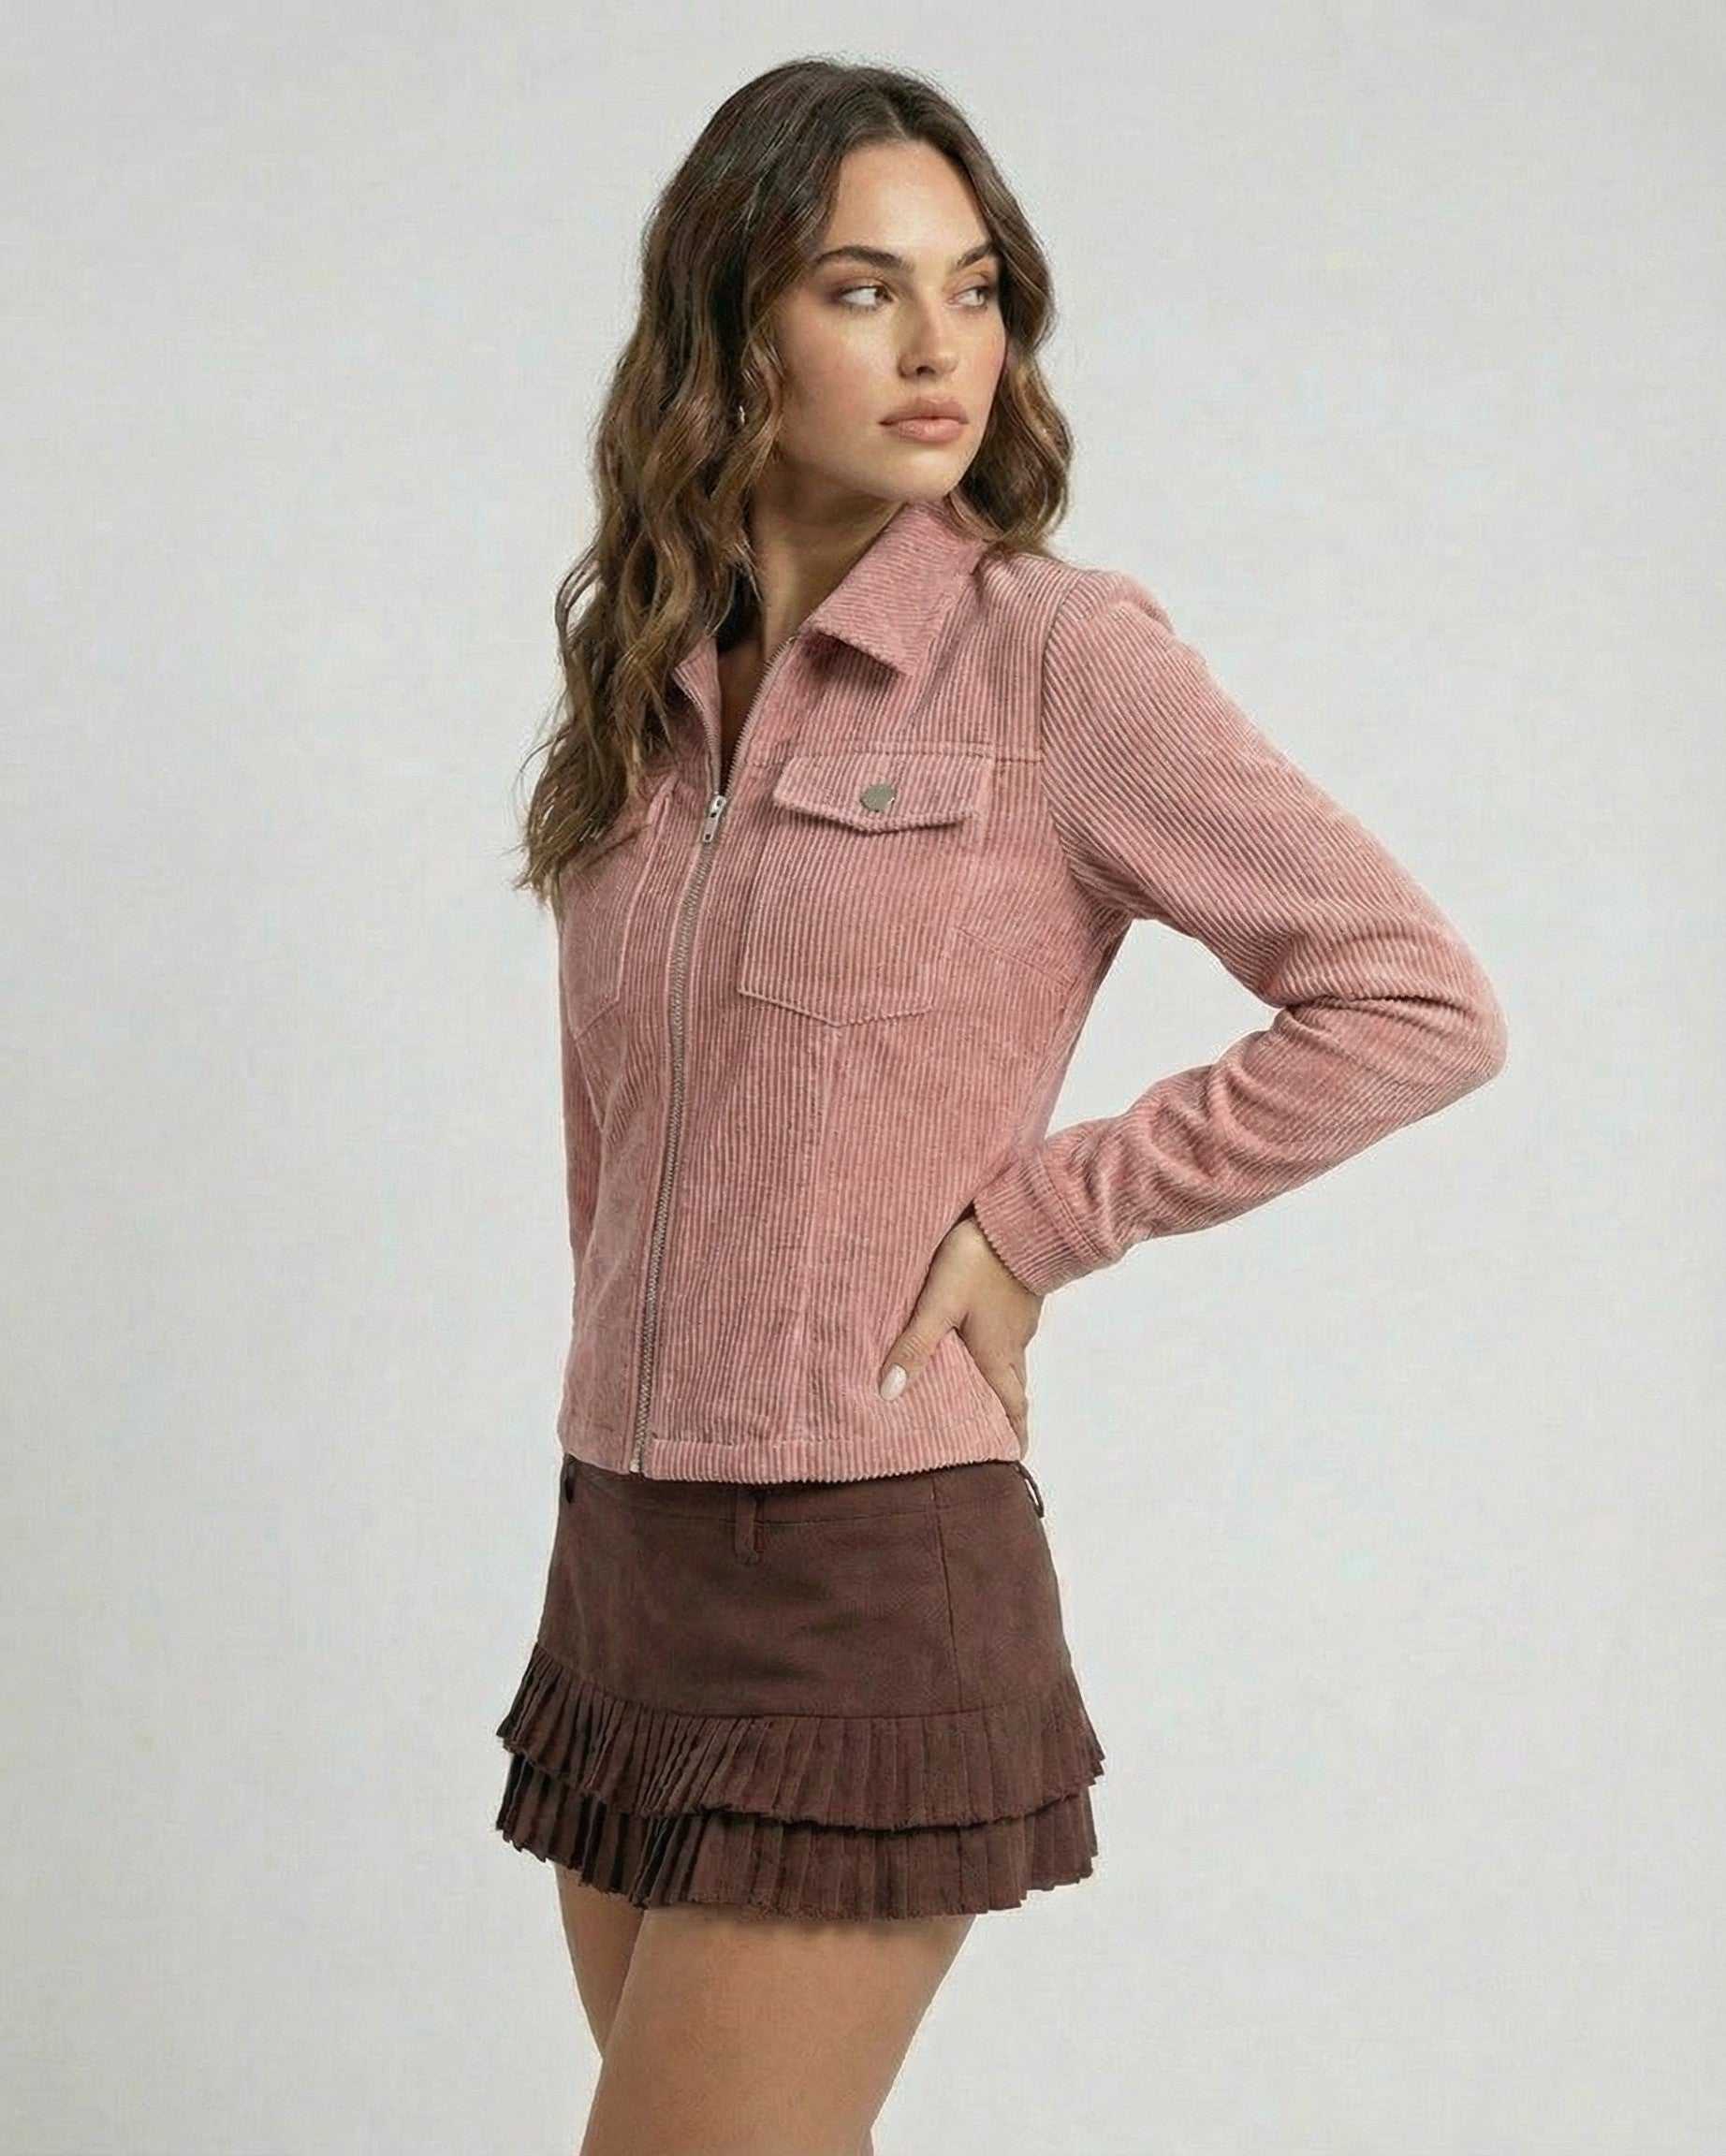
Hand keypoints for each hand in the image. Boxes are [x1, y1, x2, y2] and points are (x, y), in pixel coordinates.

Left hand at [877, 1207, 1044, 1456]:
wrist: (1021, 1216)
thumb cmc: (980, 1263)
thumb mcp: (940, 1304)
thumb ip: (915, 1345)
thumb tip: (889, 1395)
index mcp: (998, 1356)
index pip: (1013, 1408)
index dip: (1013, 1435)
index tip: (1011, 1459)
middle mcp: (1014, 1344)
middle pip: (1011, 1388)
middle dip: (1000, 1411)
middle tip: (984, 1429)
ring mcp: (1020, 1318)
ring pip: (1009, 1358)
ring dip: (995, 1377)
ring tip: (970, 1386)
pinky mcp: (1019, 1294)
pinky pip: (1007, 1331)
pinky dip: (995, 1346)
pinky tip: (976, 1335)